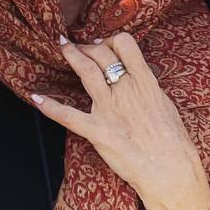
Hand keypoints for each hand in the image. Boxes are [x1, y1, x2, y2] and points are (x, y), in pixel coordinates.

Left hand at [33, 33, 209, 209]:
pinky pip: (68, 116)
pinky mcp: (97, 131)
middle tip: (80, 46)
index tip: (103, 43)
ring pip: (86, 71)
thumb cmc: (173, 140)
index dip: (111, 40)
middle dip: (88, 46)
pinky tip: (36, 98)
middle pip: (102, 54)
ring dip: (72, 55)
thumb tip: (139, 77)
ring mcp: (109, 109)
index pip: (125, 44)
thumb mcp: (164, 104)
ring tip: (63, 47)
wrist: (170, 169)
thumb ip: (148, 87)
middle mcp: (125, 90)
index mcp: (145, 81)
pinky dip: (50, 106)